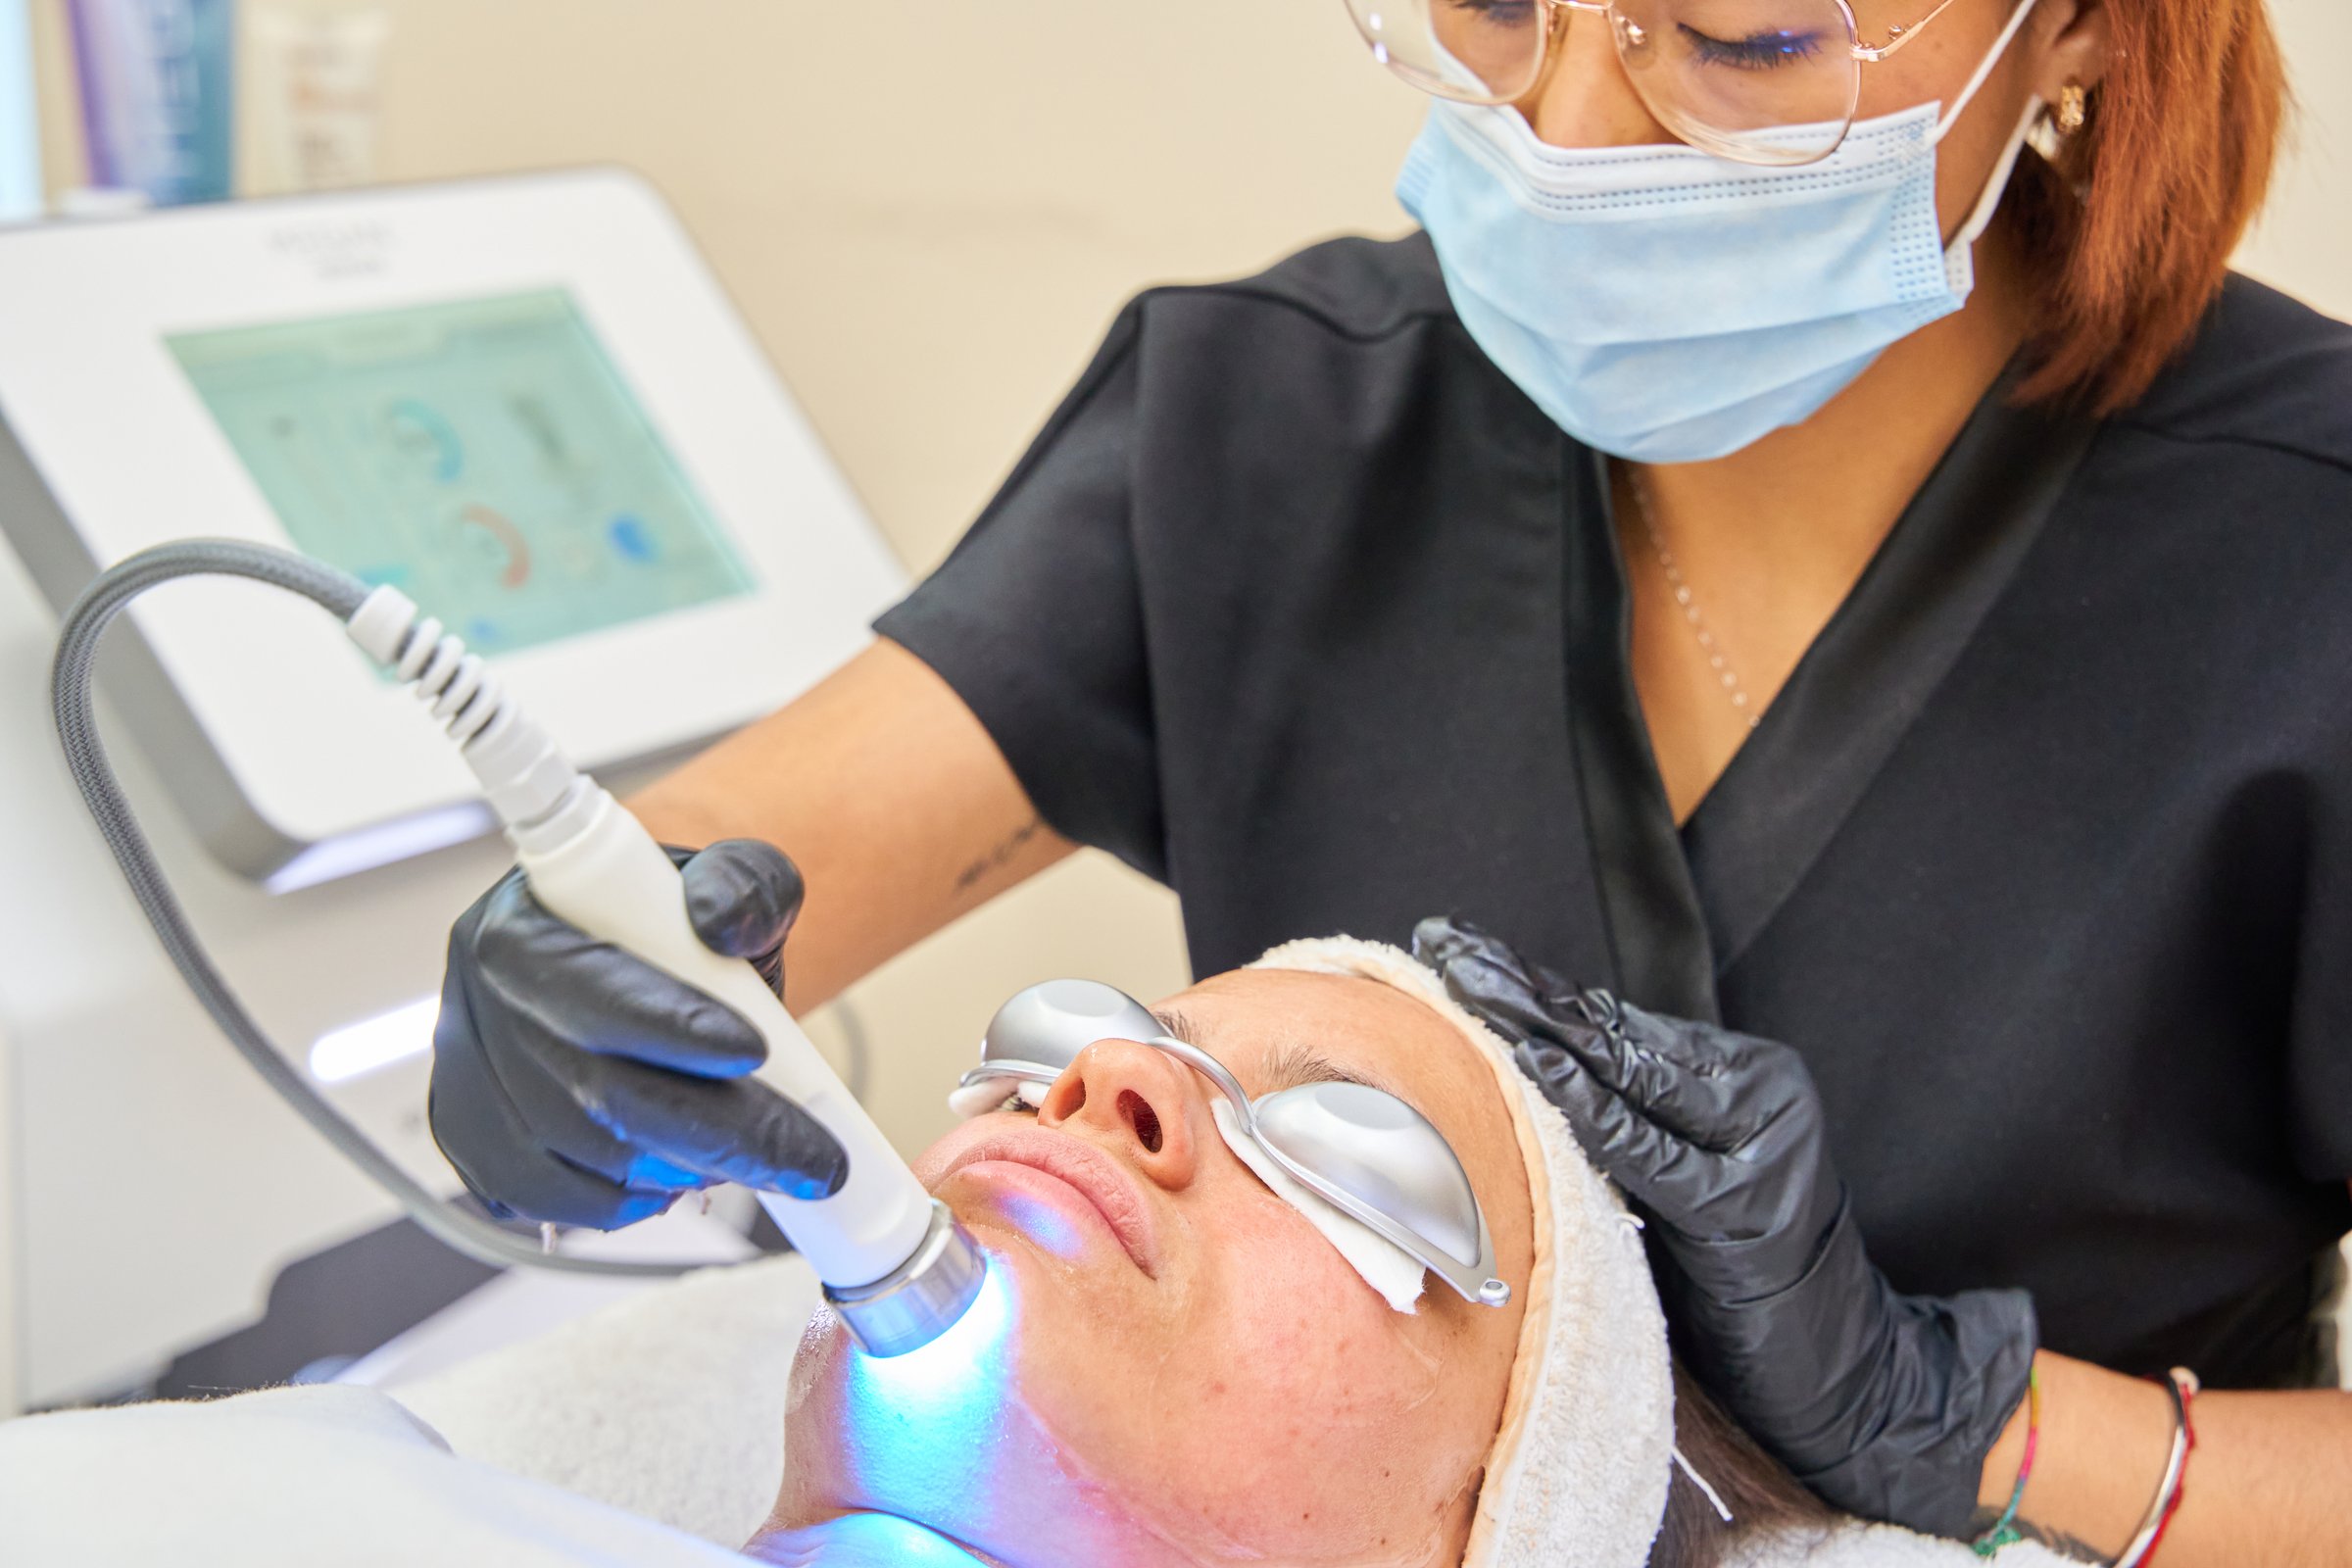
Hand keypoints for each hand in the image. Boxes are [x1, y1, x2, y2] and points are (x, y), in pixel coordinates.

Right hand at [429, 840, 848, 1228]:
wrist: (633, 964)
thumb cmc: (679, 925)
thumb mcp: (730, 880)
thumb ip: (744, 885)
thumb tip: (724, 920)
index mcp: (525, 923)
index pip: (595, 989)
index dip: (674, 1028)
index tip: (756, 1051)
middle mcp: (478, 1000)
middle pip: (592, 1093)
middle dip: (717, 1134)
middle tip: (811, 1161)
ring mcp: (463, 1077)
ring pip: (571, 1158)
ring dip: (672, 1174)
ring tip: (747, 1161)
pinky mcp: (469, 1139)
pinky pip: (540, 1199)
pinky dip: (617, 1206)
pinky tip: (674, 1183)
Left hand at [1416, 916, 2036, 1537]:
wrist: (1843, 1371)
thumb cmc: (1741, 1277)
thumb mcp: (1680, 1178)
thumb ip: (1627, 1118)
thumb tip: (1524, 1060)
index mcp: (1743, 1075)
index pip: (1615, 1020)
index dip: (1533, 982)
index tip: (1458, 944)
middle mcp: (1757, 1093)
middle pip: (1613, 1033)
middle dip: (1520, 987)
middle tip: (1445, 942)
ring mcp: (1756, 1148)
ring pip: (1627, 1074)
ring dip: (1536, 1026)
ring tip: (1468, 982)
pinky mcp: (1742, 1209)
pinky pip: (1647, 1152)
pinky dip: (1588, 1111)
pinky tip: (1538, 1069)